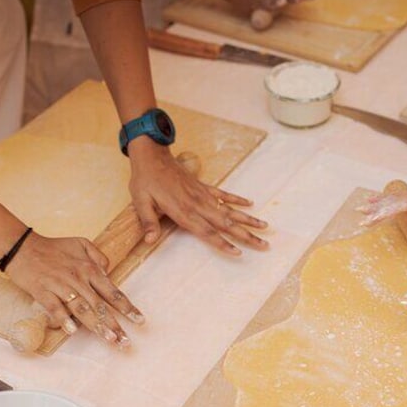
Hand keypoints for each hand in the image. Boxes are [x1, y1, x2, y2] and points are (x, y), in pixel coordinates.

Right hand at [6, 233, 143, 347]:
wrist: (22, 247)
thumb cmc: (53, 247)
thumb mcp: (81, 243)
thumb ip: (98, 257)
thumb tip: (108, 271)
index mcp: (89, 269)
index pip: (112, 291)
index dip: (127, 307)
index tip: (139, 320)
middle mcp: (78, 279)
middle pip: (100, 305)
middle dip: (115, 324)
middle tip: (125, 342)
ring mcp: (60, 285)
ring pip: (82, 309)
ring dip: (96, 325)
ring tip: (109, 339)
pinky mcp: (43, 291)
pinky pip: (54, 307)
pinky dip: (63, 318)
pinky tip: (72, 331)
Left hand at [128, 139, 268, 254]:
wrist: (151, 154)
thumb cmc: (145, 179)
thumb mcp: (140, 202)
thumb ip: (148, 222)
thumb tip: (149, 241)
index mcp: (183, 211)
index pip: (207, 232)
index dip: (223, 243)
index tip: (239, 252)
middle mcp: (197, 204)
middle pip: (226, 224)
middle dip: (246, 236)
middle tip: (264, 244)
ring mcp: (203, 195)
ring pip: (230, 210)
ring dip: (248, 219)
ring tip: (265, 226)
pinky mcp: (203, 186)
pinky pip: (224, 194)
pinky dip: (237, 199)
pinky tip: (250, 204)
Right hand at [359, 182, 406, 246]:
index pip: (401, 205)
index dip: (384, 212)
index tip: (371, 219)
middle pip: (394, 200)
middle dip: (376, 208)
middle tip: (359, 217)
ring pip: (396, 198)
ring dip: (379, 204)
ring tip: (362, 209)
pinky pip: (402, 199)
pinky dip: (388, 202)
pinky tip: (381, 202)